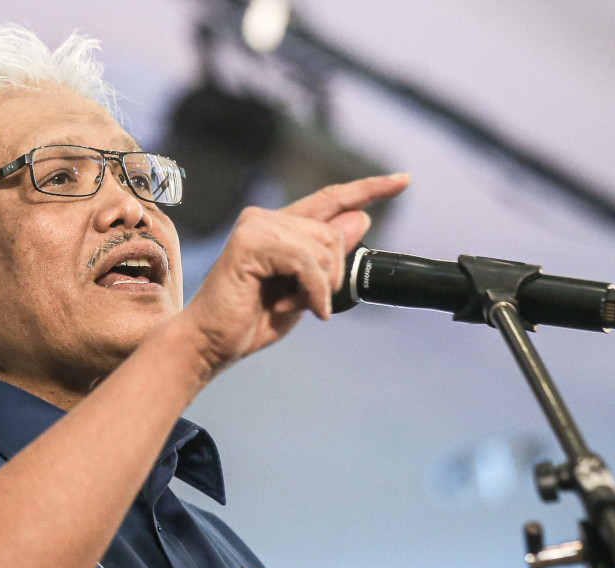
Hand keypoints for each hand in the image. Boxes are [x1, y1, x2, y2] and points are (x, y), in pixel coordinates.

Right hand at [179, 173, 409, 373]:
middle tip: (306, 302)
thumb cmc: (251, 319)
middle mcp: (267, 219)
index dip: (369, 189)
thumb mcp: (305, 289)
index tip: (404, 179)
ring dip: (318, 287)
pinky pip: (305, 260)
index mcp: (280, 227)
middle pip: (334, 232)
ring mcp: (256, 226)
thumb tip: (361, 220)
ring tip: (290, 304)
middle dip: (332, 275)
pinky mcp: (250, 241)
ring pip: (323, 246)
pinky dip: (311, 289)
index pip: (332, 199)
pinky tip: (295, 307)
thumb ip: (329, 257)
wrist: (210, 342)